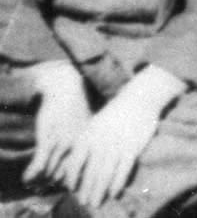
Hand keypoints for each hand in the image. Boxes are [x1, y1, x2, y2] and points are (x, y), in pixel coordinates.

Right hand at [24, 61, 88, 188]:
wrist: (66, 89)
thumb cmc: (73, 109)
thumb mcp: (83, 128)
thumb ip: (80, 147)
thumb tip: (72, 164)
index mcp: (88, 146)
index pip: (79, 173)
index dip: (68, 184)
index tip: (57, 186)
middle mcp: (78, 147)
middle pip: (64, 175)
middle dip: (50, 184)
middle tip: (39, 188)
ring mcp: (63, 144)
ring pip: (50, 173)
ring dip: (38, 182)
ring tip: (31, 184)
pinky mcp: (49, 139)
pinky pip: (41, 163)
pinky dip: (32, 174)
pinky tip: (27, 178)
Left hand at [64, 68, 180, 208]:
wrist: (139, 97)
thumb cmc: (115, 113)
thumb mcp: (95, 124)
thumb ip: (85, 144)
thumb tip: (76, 167)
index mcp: (87, 136)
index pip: (74, 163)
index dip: (72, 178)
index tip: (72, 189)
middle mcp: (100, 142)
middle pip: (90, 172)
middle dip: (86, 190)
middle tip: (84, 202)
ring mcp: (117, 144)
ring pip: (105, 174)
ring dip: (99, 191)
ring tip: (96, 202)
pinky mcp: (133, 146)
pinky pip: (123, 170)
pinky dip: (117, 183)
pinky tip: (114, 193)